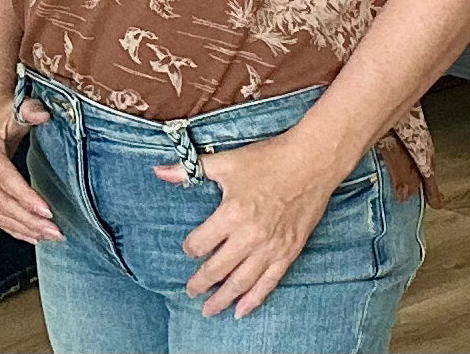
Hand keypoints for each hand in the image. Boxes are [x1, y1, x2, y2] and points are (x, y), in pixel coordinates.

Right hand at [0, 95, 64, 245]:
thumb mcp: (19, 106)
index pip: (6, 179)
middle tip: (54, 230)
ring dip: (23, 228)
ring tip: (48, 236)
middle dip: (28, 219)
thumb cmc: (7, 112)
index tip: (47, 210)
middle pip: (2, 202)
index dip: (25, 196)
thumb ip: (31, 110)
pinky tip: (32, 236)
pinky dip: (13, 229)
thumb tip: (43, 115)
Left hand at [153, 131, 339, 319]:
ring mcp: (270, 248)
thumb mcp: (227, 161)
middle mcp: (249, 236)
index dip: (190, 249)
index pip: (200, 244)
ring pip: (240, 283)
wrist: (311, 161)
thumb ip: (191, 170)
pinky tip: (241, 311)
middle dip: (200, 282)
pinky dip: (253, 300)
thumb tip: (159, 172)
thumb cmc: (268, 158)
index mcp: (231, 214)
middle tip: (191, 290)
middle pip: (217, 269)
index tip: (189, 249)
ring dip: (222, 299)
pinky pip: (268, 283)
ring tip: (209, 309)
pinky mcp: (288, 252)